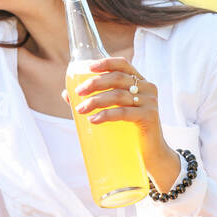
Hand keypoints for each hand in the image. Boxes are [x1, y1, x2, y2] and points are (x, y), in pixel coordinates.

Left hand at [63, 57, 181, 190]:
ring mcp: (150, 102)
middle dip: (94, 83)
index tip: (89, 67)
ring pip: (118, 95)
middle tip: (78, 93)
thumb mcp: (113, 110)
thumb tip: (66, 94)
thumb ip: (94, 101)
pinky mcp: (149, 116)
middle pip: (117, 78)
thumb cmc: (129, 129)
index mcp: (140, 81)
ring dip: (95, 101)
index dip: (106, 63)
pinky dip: (106, 115)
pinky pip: (123, 112)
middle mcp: (147, 88)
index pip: (123, 64)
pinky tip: (94, 119)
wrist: (151, 153)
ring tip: (80, 110)